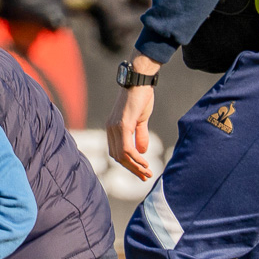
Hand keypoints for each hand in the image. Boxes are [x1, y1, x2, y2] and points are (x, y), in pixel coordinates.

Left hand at [108, 58, 159, 180]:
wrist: (139, 80)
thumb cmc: (140, 97)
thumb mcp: (141, 119)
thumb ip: (140, 135)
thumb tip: (142, 152)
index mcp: (113, 128)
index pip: (117, 152)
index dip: (128, 164)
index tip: (141, 172)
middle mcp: (111, 129)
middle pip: (118, 157)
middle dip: (132, 169)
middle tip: (145, 177)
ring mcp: (115, 127)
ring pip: (122, 155)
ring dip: (135, 166)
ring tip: (147, 173)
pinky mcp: (123, 125)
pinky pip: (126, 148)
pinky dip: (135, 158)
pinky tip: (144, 163)